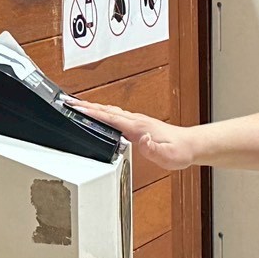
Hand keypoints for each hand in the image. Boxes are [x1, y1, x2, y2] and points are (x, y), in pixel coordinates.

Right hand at [67, 99, 195, 170]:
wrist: (190, 145)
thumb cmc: (179, 151)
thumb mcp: (168, 156)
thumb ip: (154, 149)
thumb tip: (143, 140)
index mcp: (138, 126)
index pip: (109, 117)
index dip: (91, 111)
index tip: (76, 106)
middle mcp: (136, 120)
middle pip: (106, 110)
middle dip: (86, 105)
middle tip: (68, 102)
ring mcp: (137, 121)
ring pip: (110, 111)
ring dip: (93, 107)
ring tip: (77, 106)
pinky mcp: (138, 124)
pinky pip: (115, 115)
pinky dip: (103, 112)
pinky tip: (99, 114)